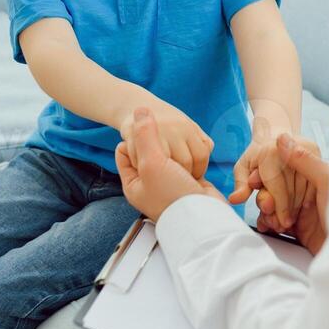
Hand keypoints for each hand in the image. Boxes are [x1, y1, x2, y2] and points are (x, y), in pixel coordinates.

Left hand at [115, 107, 225, 221]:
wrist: (204, 218)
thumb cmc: (173, 197)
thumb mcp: (151, 163)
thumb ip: (145, 135)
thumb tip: (141, 109)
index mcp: (134, 181)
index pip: (124, 151)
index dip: (133, 142)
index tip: (145, 143)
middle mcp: (152, 180)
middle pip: (150, 149)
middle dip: (160, 146)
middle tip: (165, 149)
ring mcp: (173, 179)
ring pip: (172, 151)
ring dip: (180, 153)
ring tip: (182, 166)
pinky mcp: (192, 177)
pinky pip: (190, 157)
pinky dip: (194, 157)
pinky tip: (195, 162)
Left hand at [228, 114, 307, 229]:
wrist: (274, 132)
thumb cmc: (257, 153)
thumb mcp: (243, 167)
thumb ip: (241, 185)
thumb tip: (235, 200)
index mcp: (270, 151)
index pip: (276, 185)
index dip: (279, 207)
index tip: (280, 223)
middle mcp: (289, 148)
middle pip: (292, 189)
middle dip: (287, 210)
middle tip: (283, 225)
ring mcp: (305, 149)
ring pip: (305, 188)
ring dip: (298, 207)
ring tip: (290, 218)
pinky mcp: (316, 152)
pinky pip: (314, 182)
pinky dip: (308, 197)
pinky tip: (301, 207)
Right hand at [252, 133, 328, 255]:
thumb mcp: (326, 181)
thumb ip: (304, 161)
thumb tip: (282, 138)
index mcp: (317, 178)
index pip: (286, 170)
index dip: (268, 175)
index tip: (255, 179)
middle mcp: (311, 194)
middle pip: (278, 190)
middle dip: (266, 197)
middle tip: (266, 206)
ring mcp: (306, 214)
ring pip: (277, 208)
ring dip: (267, 212)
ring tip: (268, 219)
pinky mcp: (303, 232)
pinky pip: (280, 226)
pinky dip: (270, 225)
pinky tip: (268, 227)